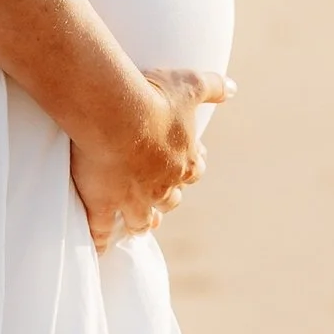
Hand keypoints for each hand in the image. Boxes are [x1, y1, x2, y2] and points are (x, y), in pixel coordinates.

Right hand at [69, 69, 231, 251]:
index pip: (193, 173)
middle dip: (164, 201)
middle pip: (169, 201)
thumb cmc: (155, 97)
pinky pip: (102, 230)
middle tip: (155, 200)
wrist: (117, 114)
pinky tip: (99, 248)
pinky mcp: (104, 204)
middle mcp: (163, 187)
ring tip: (133, 226)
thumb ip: (214, 87)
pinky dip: (101, 240)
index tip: (181, 170)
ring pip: (141, 221)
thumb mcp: (190, 85)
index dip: (187, 172)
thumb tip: (234, 89)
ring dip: (140, 223)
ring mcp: (133, 199)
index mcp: (185, 162)